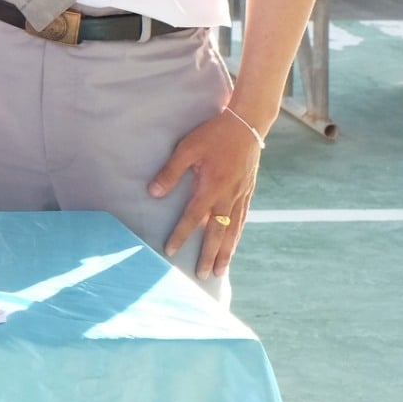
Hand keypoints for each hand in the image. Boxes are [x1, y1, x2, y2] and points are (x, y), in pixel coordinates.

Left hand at [149, 108, 263, 278]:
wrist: (247, 125)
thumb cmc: (213, 134)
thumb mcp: (187, 148)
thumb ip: (171, 171)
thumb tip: (153, 193)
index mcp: (212, 188)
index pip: (192, 218)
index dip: (180, 235)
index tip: (170, 251)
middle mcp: (228, 197)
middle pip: (217, 233)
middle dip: (209, 255)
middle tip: (203, 275)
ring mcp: (241, 196)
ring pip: (233, 230)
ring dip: (226, 251)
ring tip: (221, 270)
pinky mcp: (248, 192)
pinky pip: (242, 219)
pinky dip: (237, 235)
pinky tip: (233, 243)